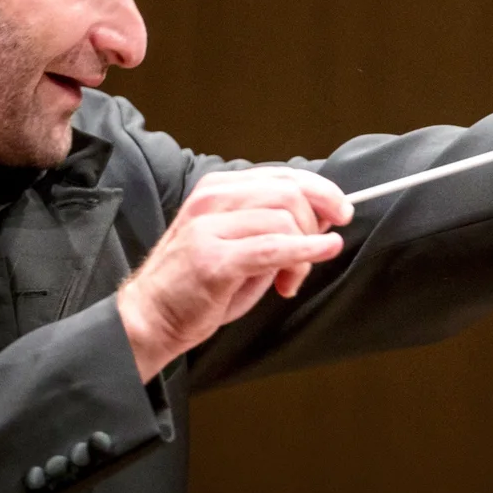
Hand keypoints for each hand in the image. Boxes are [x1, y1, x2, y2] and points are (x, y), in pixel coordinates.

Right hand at [116, 167, 352, 380]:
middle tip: (319, 251)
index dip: (321, 191)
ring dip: (304, 251)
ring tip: (291, 279)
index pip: (283, 175)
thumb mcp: (236, 242)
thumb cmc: (195, 283)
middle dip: (316, 221)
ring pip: (284, 220)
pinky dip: (306, 251)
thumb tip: (323, 218)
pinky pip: (274, 248)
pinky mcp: (214, 259)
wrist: (150, 317)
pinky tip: (322, 252)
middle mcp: (212, 200)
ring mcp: (210, 227)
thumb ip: (273, 226)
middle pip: (289, 192)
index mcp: (217, 188)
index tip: (341, 211)